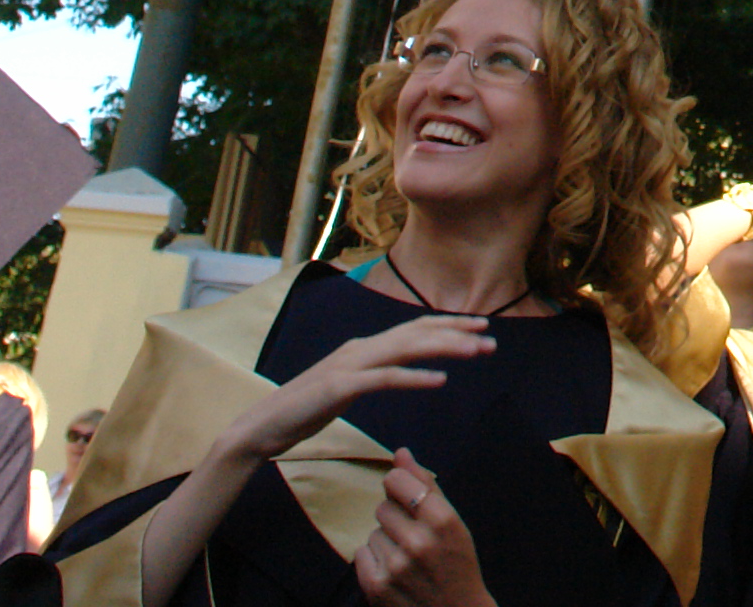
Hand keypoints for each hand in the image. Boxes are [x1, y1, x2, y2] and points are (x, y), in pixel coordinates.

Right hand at [220, 316, 491, 470]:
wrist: (262, 427)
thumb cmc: (304, 410)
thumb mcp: (346, 387)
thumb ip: (371, 374)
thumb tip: (396, 368)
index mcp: (362, 348)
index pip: (413, 329)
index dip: (448, 326)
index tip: (479, 327)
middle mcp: (359, 349)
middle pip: (417, 333)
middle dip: (457, 333)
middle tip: (491, 338)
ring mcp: (349, 366)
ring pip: (406, 349)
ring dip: (445, 349)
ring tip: (477, 352)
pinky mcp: (340, 387)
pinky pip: (384, 379)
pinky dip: (414, 377)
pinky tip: (439, 381)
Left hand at [355, 447, 491, 606]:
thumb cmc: (456, 565)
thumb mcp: (453, 523)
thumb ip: (426, 486)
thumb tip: (400, 453)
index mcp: (442, 521)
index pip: (397, 481)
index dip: (399, 487)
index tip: (408, 498)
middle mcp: (418, 542)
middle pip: (382, 508)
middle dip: (395, 519)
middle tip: (413, 539)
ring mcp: (395, 566)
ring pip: (373, 532)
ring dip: (386, 542)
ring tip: (406, 559)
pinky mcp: (375, 586)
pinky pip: (361, 553)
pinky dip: (374, 561)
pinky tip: (394, 572)